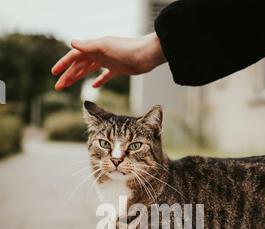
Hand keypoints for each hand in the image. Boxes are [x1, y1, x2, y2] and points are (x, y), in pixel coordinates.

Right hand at [51, 33, 165, 90]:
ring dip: (78, 78)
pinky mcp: (118, 69)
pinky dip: (99, 81)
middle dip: (68, 75)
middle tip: (58, 87)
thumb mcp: (106, 46)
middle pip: (79, 65)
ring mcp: (108, 61)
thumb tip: (72, 43)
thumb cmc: (127, 48)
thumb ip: (89, 45)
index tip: (54, 73)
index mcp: (94, 47)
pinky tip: (94, 87)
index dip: (63, 64)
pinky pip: (105, 76)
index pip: (74, 56)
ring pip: (89, 71)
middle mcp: (100, 53)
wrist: (147, 54)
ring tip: (69, 86)